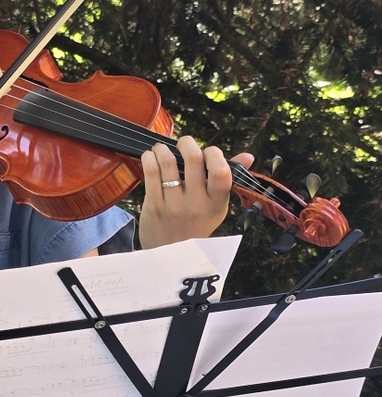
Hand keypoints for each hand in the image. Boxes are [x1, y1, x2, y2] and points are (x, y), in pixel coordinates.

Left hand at [137, 136, 253, 249]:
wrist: (171, 254)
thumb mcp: (216, 206)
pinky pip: (150, 172)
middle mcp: (196, 204)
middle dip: (187, 143)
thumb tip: (248, 156)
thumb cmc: (196, 223)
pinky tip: (151, 157)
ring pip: (168, 162)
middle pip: (193, 159)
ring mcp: (173, 205)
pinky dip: (149, 158)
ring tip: (163, 149)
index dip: (214, 153)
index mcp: (216, 203)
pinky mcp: (153, 205)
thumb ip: (227, 178)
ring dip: (164, 149)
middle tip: (184, 144)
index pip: (221, 171)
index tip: (207, 152)